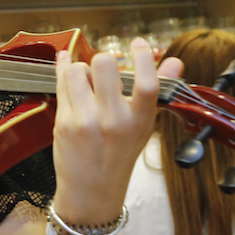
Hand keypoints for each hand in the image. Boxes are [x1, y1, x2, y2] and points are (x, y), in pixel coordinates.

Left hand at [52, 37, 182, 226]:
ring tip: (87, 80)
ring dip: (81, 68)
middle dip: (104, 60)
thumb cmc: (119, 156)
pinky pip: (60, 83)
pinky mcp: (63, 122)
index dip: (143, 57)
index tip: (138, 43)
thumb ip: (156, 92)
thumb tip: (174, 61)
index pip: (147, 83)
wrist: (92, 190)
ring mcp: (85, 121)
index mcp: (139, 121)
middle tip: (105, 70)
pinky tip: (67, 63)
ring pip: (77, 71)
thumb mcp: (144, 127)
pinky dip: (64, 69)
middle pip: (104, 65)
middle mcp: (113, 120)